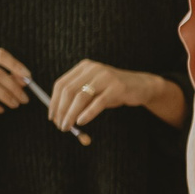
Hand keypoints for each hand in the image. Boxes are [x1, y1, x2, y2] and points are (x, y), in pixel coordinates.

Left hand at [48, 60, 177, 141]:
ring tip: (68, 126)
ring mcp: (105, 77)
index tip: (52, 117)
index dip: (54, 102)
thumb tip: (59, 116)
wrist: (142, 86)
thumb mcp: (94, 91)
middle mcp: (93, 69)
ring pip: (80, 97)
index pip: (61, 84)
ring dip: (71, 114)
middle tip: (60, 125)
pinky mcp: (117, 87)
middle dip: (61, 110)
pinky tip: (82, 122)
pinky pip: (97, 102)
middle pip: (69, 90)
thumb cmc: (114, 90)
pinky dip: (87, 114)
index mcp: (84, 67)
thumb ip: (78, 99)